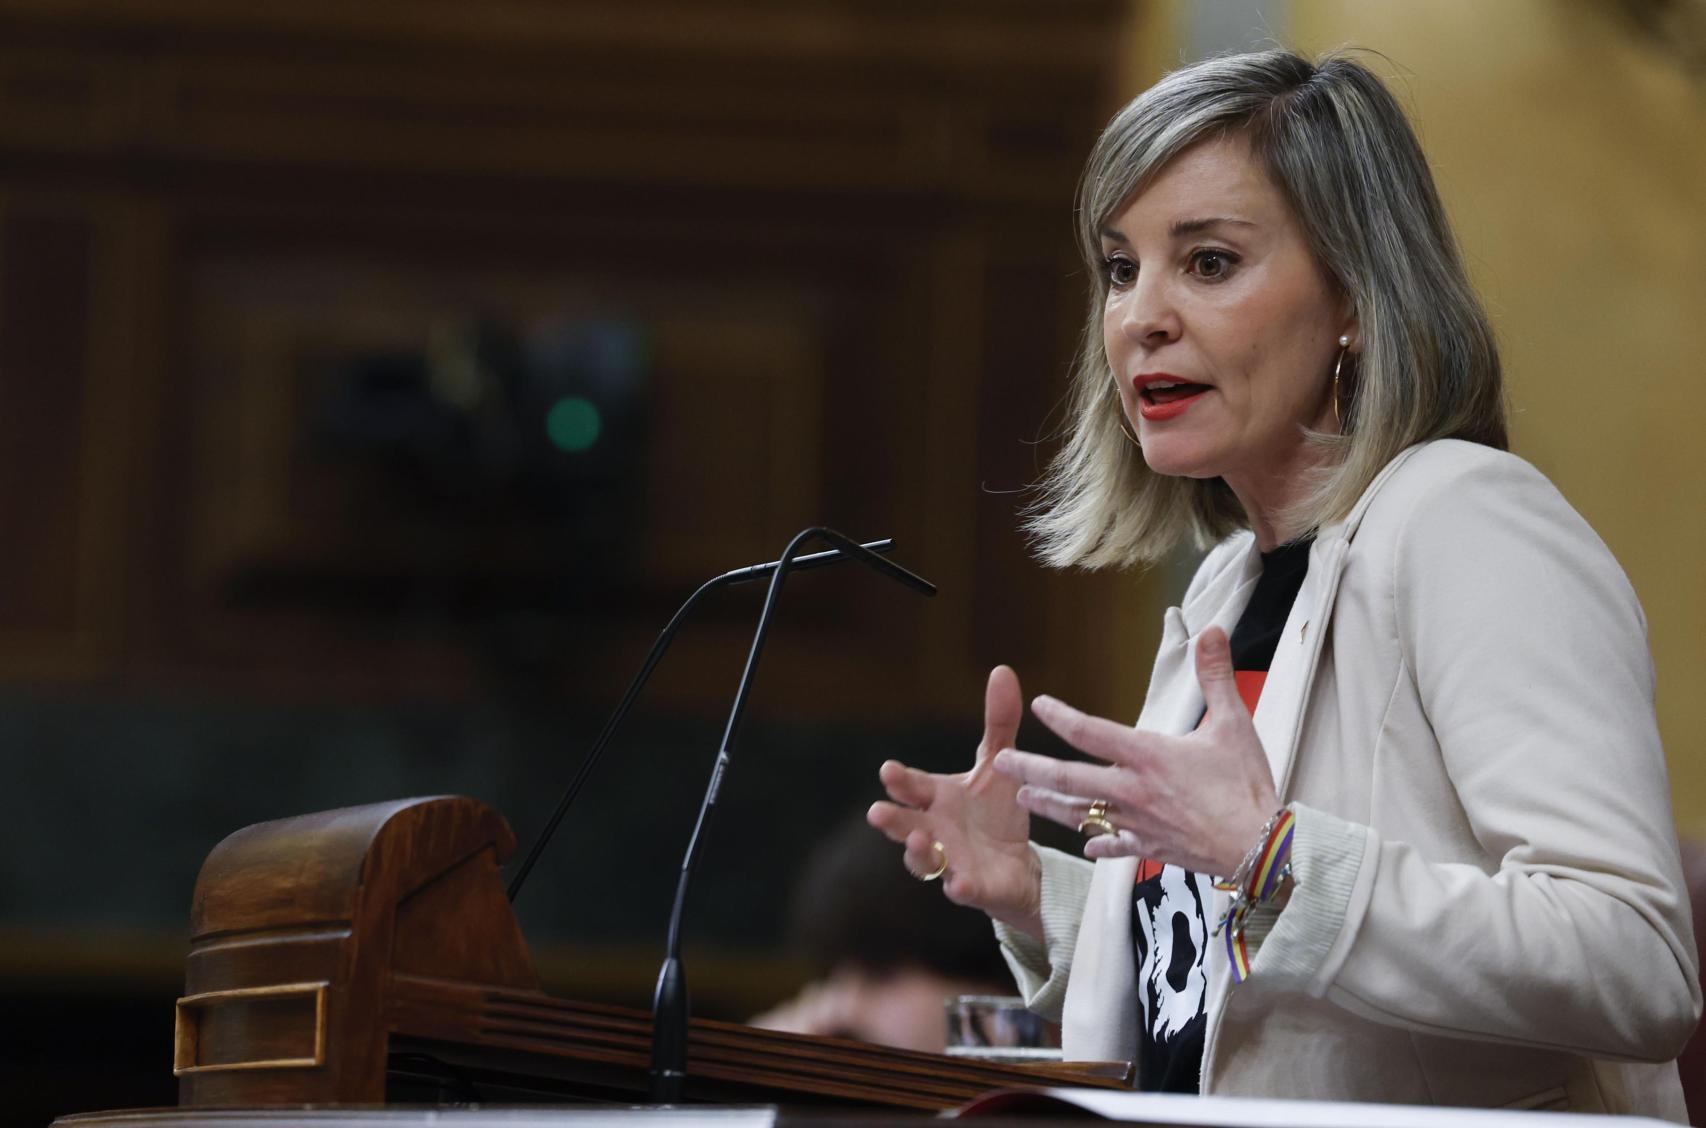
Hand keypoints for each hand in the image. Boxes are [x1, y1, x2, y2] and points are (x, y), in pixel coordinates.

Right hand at [867, 666, 1043, 938]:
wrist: (1016, 863)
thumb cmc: (994, 811)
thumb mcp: (999, 764)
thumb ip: (997, 722)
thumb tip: (1002, 670)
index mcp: (935, 798)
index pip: (912, 787)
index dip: (900, 781)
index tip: (888, 770)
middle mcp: (933, 830)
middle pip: (905, 824)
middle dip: (892, 819)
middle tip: (877, 812)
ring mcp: (949, 861)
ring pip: (924, 860)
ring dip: (916, 852)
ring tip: (916, 842)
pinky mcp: (973, 889)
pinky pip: (963, 890)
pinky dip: (960, 887)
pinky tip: (961, 884)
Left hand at [992, 627, 1277, 875]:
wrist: (1262, 848)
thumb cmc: (1247, 786)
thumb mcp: (1233, 723)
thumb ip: (1215, 675)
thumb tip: (1212, 630)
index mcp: (1149, 756)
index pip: (1092, 731)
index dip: (1061, 716)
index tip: (1039, 704)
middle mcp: (1134, 791)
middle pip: (1070, 778)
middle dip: (1031, 769)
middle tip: (1000, 762)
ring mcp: (1139, 823)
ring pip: (1083, 814)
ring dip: (1050, 806)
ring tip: (1023, 799)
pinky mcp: (1151, 849)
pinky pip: (1116, 846)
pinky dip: (1100, 842)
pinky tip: (1086, 843)